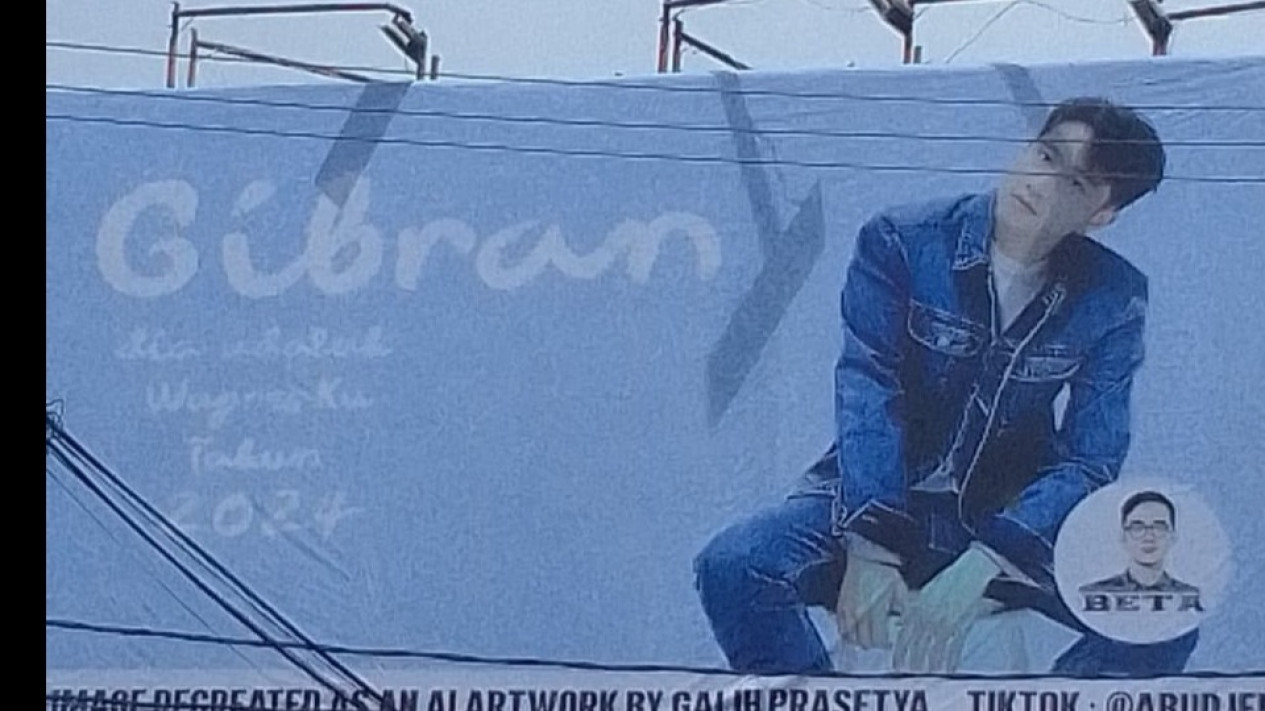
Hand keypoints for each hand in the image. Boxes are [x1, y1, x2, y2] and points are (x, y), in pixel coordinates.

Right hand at [837, 556, 907, 649]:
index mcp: (875, 611)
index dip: (884, 644)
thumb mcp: (900, 588)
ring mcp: (847, 609)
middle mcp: (859, 613)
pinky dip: (846, 630)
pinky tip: (852, 629)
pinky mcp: (840, 603)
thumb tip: (901, 619)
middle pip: (862, 641)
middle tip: (878, 641)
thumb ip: (901, 608)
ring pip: (848, 635)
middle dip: (872, 644)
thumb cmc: (883, 568)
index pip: (878, 639)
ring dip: (857, 639)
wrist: (866, 553)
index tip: (889, 643)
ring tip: (865, 638)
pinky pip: (840, 624)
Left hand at [891, 548, 1000, 672]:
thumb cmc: (949, 581)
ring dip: (930, 665)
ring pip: (934, 650)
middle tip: (907, 675)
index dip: (901, 652)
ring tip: (925, 677)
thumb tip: (905, 624)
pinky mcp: (961, 625)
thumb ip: (915, 609)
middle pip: (917, 645)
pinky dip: (950, 660)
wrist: (970, 571)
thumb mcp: (926, 593)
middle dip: (912, 662)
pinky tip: (948, 670)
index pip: (905, 634)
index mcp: (918, 607)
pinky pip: (953, 647)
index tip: (897, 665)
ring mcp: (945, 622)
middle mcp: (928, 616)